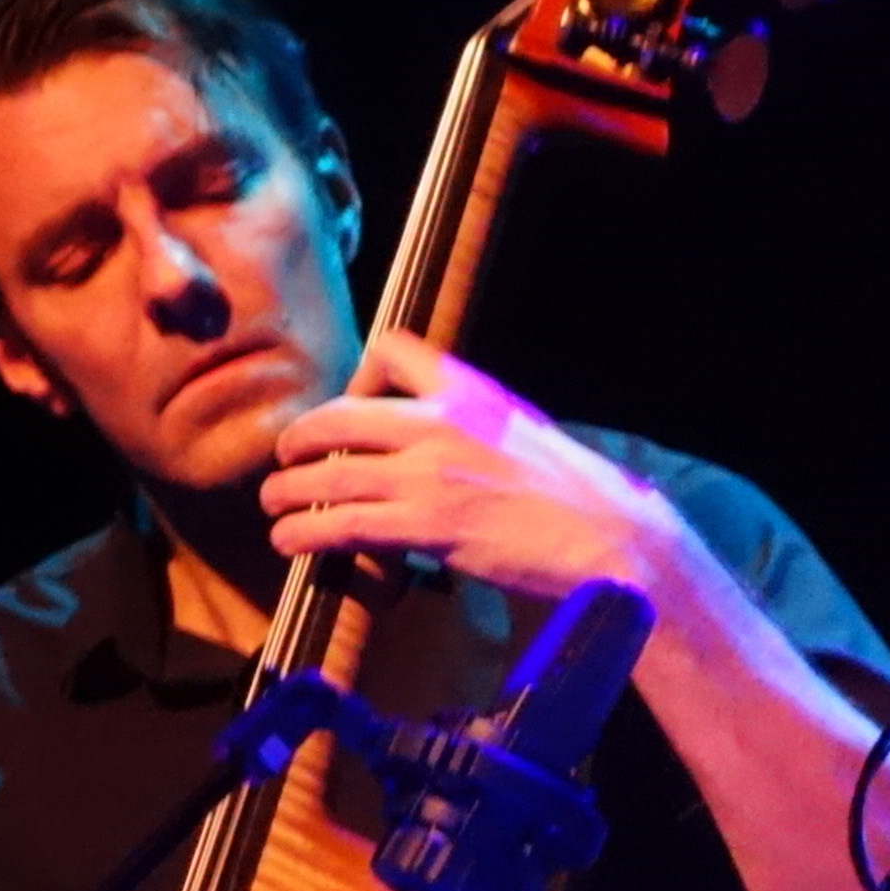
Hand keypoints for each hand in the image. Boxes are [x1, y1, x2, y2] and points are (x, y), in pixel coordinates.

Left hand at [256, 336, 686, 602]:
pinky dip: (304, 531)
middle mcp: (443, 422)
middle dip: (299, 439)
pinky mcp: (426, 524)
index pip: (393, 349)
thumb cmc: (580, 500)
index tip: (351, 405)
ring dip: (288, 491)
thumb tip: (445, 456)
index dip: (359, 376)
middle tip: (287, 458)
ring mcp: (431, 474)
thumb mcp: (528, 438)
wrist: (614, 538)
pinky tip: (291, 541)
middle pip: (338, 415)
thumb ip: (479, 434)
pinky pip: (341, 521)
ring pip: (329, 473)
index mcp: (471, 393)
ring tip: (275, 505)